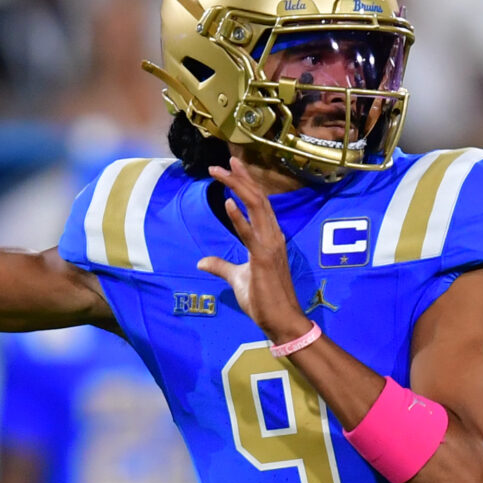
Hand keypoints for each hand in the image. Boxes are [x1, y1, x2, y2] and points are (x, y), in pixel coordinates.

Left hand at [197, 158, 310, 343]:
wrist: (281, 321)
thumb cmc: (263, 301)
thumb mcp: (237, 279)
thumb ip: (221, 267)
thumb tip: (202, 262)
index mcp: (269, 238)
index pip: (258, 203)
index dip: (246, 184)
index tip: (233, 167)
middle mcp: (273, 236)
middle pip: (258, 199)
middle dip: (241, 178)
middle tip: (226, 161)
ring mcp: (270, 246)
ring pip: (256, 208)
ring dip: (238, 188)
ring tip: (222, 173)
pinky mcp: (263, 259)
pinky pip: (251, 234)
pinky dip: (239, 218)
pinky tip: (228, 203)